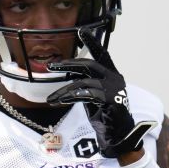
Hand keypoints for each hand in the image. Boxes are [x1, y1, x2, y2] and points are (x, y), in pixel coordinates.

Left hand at [46, 28, 156, 156]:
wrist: (118, 137)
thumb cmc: (104, 117)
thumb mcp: (92, 97)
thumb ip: (84, 84)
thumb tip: (68, 74)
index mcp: (111, 75)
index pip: (102, 54)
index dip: (92, 42)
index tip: (81, 30)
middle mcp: (115, 78)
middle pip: (89, 64)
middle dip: (68, 64)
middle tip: (51, 66)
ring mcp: (115, 88)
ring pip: (83, 82)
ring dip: (64, 90)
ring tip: (51, 99)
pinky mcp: (112, 100)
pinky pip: (88, 94)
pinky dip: (71, 96)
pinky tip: (60, 101)